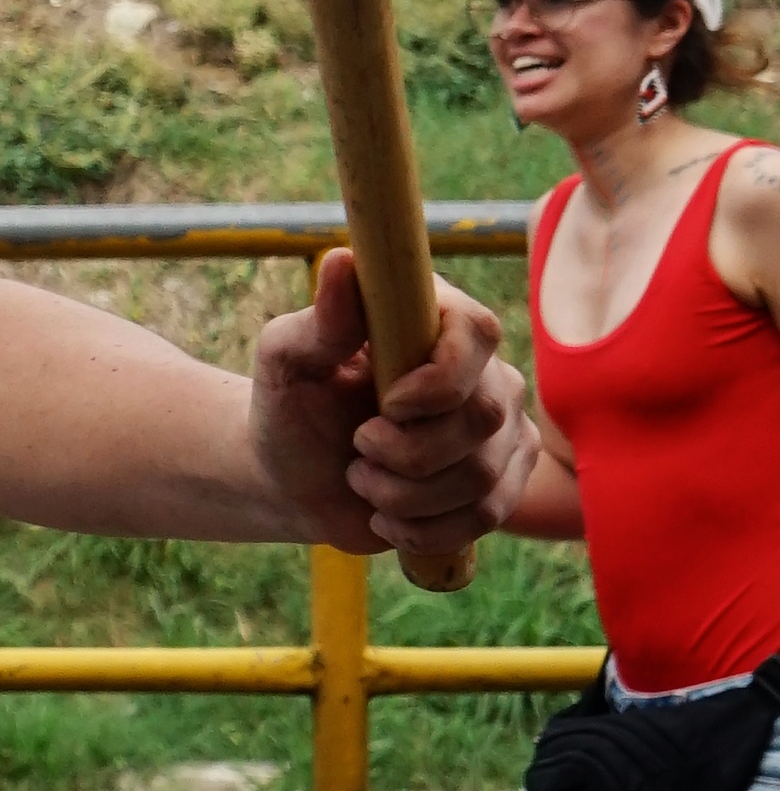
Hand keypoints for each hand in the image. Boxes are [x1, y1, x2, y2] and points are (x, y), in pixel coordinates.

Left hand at [250, 258, 528, 552]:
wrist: (297, 478)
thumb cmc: (291, 405)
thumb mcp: (286, 360)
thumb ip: (318, 321)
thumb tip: (342, 262)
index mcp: (434, 319)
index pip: (478, 332)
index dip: (440, 379)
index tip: (386, 404)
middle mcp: (483, 368)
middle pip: (482, 416)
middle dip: (407, 452)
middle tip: (358, 447)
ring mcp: (503, 426)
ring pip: (482, 477)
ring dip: (403, 495)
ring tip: (362, 479)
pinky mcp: (505, 478)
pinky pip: (487, 516)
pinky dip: (423, 528)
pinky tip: (385, 516)